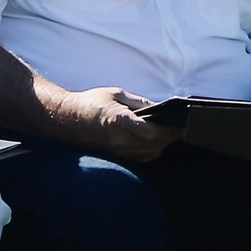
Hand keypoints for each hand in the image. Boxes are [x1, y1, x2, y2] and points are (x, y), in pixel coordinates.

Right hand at [59, 86, 182, 163]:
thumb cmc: (91, 103)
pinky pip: (142, 157)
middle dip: (171, 135)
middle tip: (184, 126)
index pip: (152, 131)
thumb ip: (140, 102)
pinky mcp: (117, 157)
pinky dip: (152, 149)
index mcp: (119, 121)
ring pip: (152, 152)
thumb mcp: (116, 94)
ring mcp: (118, 151)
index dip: (171, 129)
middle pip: (156, 144)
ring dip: (163, 143)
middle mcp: (119, 140)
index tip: (184, 123)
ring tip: (171, 131)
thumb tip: (162, 109)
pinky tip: (155, 139)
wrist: (66, 120)